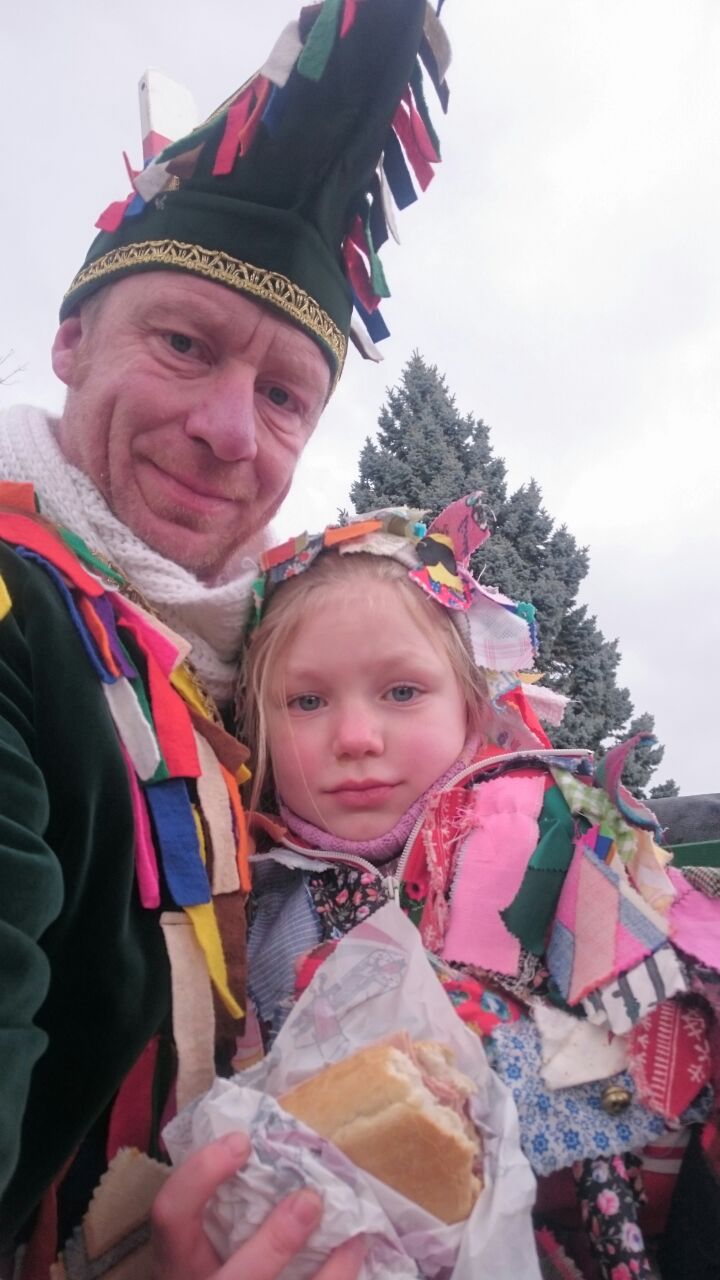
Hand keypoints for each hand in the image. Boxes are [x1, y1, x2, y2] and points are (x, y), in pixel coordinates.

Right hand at [151, 1132, 366, 1278]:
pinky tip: (355, 1248)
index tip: (242, 1141)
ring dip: (325, 1271)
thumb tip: (269, 1139)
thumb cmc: (209, 1258)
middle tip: (310, 1200)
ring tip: (350, 1233)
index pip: (170, 1212)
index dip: (202, 1173)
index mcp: (177, 1257)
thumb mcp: (199, 1234)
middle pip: (235, 1277)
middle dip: (275, 1242)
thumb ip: (221, 1199)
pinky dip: (339, 1275)